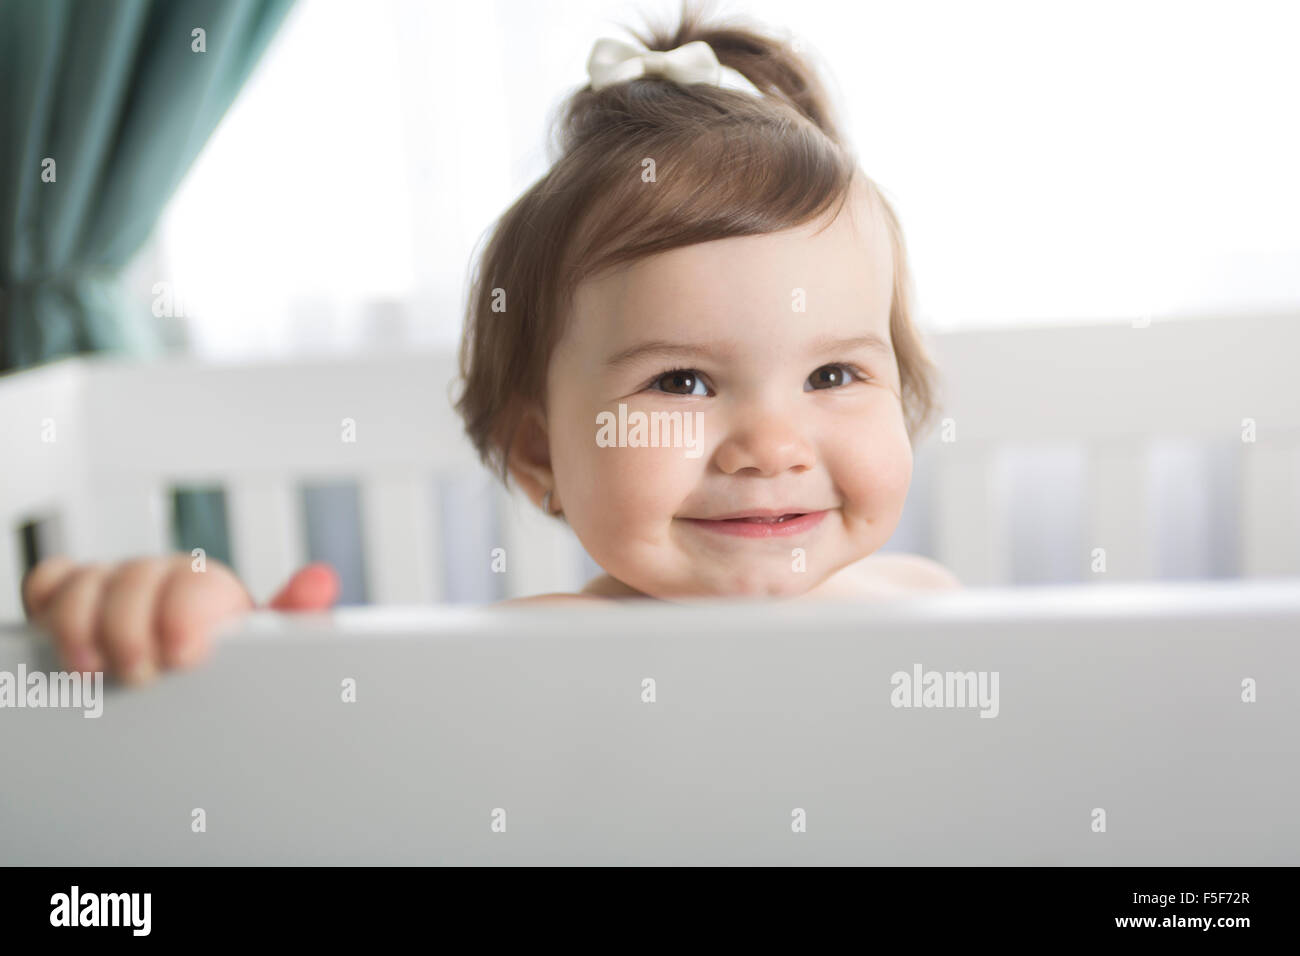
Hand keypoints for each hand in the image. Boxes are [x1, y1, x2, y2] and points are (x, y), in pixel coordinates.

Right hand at [20, 554, 338, 683]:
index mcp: (211, 588)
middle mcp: (163, 577)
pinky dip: (49, 606)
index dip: (184, 617)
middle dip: (130, 631)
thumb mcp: (267, 652)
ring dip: (82, 626)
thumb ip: (294, 619)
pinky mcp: (77, 596)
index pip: (194, 583)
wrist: (196, 675)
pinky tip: (70, 642)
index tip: (182, 656)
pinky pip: (51, 582)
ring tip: (95, 668)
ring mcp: (119, 584)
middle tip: (140, 674)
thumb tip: (320, 581)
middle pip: (135, 579)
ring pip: (87, 580)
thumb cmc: (230, 664)